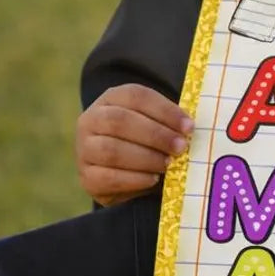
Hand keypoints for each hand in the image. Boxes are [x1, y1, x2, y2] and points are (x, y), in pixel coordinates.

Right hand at [76, 84, 193, 206]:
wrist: (121, 175)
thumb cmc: (145, 144)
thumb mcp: (154, 126)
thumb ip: (168, 124)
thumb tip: (190, 128)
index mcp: (111, 99)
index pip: (136, 96)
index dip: (164, 110)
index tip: (188, 126)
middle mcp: (91, 120)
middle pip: (120, 121)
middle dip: (155, 135)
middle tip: (180, 147)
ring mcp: (84, 149)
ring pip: (111, 150)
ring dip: (145, 158)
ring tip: (167, 164)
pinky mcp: (86, 176)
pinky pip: (108, 177)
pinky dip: (134, 179)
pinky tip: (152, 179)